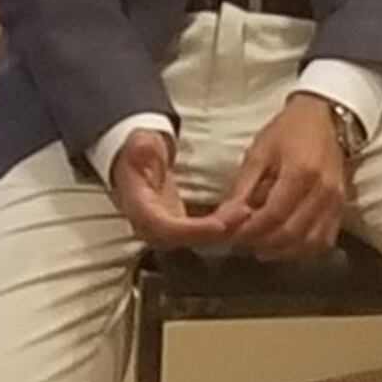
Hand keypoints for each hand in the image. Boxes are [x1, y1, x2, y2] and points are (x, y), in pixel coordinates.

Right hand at [106, 126, 243, 249]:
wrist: (134, 161)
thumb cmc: (137, 151)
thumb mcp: (138, 142)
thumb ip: (141, 146)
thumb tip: (142, 147)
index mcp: (138, 208)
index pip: (165, 228)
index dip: (193, 231)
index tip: (220, 225)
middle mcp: (150, 226)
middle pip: (185, 240)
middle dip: (216, 232)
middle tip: (244, 215)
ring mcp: (165, 229)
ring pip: (196, 239)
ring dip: (223, 230)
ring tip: (247, 213)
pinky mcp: (178, 227)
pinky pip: (201, 233)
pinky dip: (222, 227)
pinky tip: (240, 215)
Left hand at [218, 95, 356, 260]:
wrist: (325, 118)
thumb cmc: (287, 131)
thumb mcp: (258, 153)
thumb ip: (241, 189)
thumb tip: (222, 220)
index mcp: (300, 172)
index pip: (273, 215)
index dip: (250, 230)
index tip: (232, 234)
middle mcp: (323, 191)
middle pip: (291, 233)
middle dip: (263, 243)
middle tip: (243, 242)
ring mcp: (336, 202)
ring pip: (309, 243)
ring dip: (282, 252)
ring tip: (261, 247)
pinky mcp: (342, 208)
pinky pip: (324, 241)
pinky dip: (303, 250)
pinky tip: (285, 246)